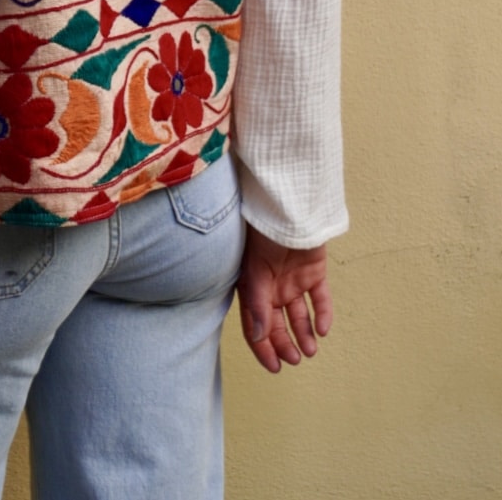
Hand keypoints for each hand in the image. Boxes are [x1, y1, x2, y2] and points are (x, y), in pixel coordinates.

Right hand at [236, 226, 332, 373]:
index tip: (275, 367)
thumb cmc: (261, 233)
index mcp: (252, 288)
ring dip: (304, 334)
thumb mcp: (255, 271)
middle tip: (295, 359)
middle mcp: (272, 287)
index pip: (256, 325)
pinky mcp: (314, 272)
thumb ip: (258, 305)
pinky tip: (323, 329)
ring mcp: (294, 280)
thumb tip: (260, 338)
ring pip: (300, 315)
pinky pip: (320, 298)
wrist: (286, 207)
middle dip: (285, 344)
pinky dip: (322, 314)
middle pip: (278, 324)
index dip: (263, 347)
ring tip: (310, 350)